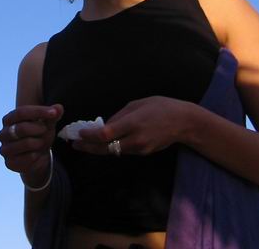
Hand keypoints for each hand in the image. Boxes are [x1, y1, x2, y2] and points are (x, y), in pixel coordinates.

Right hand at [0, 104, 62, 186]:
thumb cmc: (39, 135)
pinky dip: (38, 155)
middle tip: (46, 131)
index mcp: (8, 119)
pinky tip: (38, 154)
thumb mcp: (46, 123)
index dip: (38, 111)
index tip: (54, 113)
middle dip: (39, 129)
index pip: (21, 112)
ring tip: (41, 142)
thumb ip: (52, 115)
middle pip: (22, 128)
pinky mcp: (10, 163)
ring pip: (26, 143)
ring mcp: (5, 149)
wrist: (37, 157)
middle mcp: (3, 134)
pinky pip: (28, 158)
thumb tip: (59, 107)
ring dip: (39, 142)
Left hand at [74, 97, 192, 155]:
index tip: (79, 134)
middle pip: (106, 148)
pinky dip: (112, 147)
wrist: (184, 122)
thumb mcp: (137, 104)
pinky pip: (123, 150)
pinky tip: (104, 143)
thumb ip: (119, 116)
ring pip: (114, 151)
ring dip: (99, 148)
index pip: (106, 134)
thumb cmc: (161, 107)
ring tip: (84, 142)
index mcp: (133, 123)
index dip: (90, 136)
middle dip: (88, 147)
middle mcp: (135, 139)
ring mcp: (140, 149)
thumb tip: (104, 126)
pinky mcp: (144, 153)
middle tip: (75, 144)